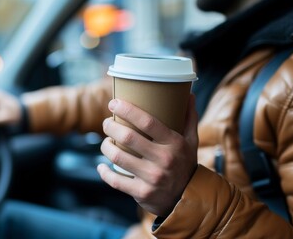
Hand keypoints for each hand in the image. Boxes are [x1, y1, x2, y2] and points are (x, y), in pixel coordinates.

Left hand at [98, 94, 198, 216]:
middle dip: (111, 127)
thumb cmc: (184, 164)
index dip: (127, 110)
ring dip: (106, 147)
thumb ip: (189, 118)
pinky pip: (116, 181)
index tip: (114, 103)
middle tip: (106, 123)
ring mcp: (152, 177)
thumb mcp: (191, 141)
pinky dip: (104, 172)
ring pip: (118, 158)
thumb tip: (188, 94)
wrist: (187, 198)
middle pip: (128, 137)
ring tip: (106, 142)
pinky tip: (101, 166)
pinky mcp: (142, 192)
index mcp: (174, 143)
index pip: (148, 122)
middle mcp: (163, 160)